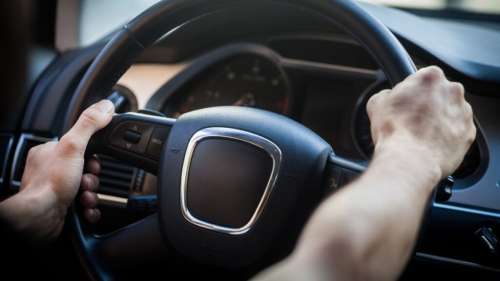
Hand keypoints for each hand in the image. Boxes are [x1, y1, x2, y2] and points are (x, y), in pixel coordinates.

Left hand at [0, 100, 113, 241]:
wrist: (40, 220)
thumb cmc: (48, 185)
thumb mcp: (73, 146)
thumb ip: (89, 124)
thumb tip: (105, 106)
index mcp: (49, 153)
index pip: (80, 146)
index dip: (92, 155)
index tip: (94, 160)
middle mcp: (51, 171)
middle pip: (86, 169)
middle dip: (92, 178)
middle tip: (86, 180)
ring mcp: (56, 190)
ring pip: (87, 188)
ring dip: (91, 194)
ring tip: (83, 196)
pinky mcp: (63, 208)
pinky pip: (85, 206)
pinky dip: (89, 208)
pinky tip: (84, 208)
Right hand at [367, 66, 475, 178]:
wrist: (410, 161)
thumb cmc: (395, 132)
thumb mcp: (376, 104)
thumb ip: (385, 94)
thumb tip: (388, 97)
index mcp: (431, 77)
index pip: (422, 78)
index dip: (412, 92)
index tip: (406, 103)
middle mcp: (452, 91)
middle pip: (439, 94)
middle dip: (428, 105)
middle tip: (412, 120)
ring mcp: (464, 112)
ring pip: (450, 112)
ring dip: (438, 120)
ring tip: (420, 135)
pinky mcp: (469, 133)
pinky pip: (457, 131)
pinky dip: (447, 137)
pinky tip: (430, 144)